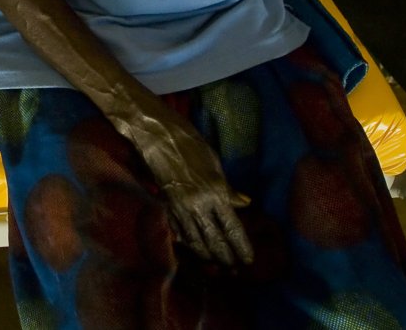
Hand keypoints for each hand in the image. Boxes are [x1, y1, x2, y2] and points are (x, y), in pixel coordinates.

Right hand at [127, 107, 253, 266]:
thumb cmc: (190, 143)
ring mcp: (181, 207)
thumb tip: (245, 203)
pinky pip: (179, 232)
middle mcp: (199, 204)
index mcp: (216, 192)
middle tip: (234, 269)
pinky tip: (194, 249)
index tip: (248, 260)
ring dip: (207, 256)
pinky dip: (188, 244)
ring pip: (195, 241)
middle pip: (214, 241)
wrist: (157, 135)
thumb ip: (227, 188)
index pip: (232, 228)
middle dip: (225, 257)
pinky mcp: (167, 206)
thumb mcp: (214, 163)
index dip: (241, 247)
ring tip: (216, 264)